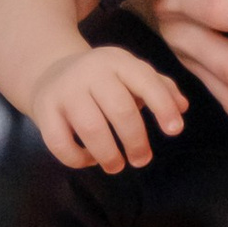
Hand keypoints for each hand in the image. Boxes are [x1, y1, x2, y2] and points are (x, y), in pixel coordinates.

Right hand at [30, 42, 189, 175]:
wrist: (50, 72)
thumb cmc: (103, 80)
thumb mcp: (131, 74)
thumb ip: (159, 88)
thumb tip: (183, 107)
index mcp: (117, 61)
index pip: (145, 81)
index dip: (163, 106)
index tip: (175, 131)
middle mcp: (90, 71)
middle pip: (120, 109)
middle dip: (136, 140)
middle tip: (142, 160)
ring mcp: (64, 90)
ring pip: (91, 127)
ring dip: (109, 154)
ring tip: (117, 165)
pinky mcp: (44, 110)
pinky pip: (60, 142)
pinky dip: (78, 159)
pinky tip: (89, 159)